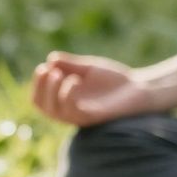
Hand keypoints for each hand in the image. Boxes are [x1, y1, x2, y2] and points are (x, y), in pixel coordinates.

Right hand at [32, 52, 158, 126]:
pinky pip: (72, 111)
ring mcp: (79, 115)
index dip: (37, 84)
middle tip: (47, 70)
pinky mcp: (91, 118)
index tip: (43, 66)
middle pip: (41, 105)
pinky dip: (68, 95)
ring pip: (54, 110)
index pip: (40, 98)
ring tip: (58, 73)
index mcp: (64, 100)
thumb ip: (71, 64)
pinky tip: (75, 80)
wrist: (139, 87)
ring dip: (52, 90)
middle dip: (40, 87)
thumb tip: (50, 58)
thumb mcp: (89, 68)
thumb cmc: (113, 80)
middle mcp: (68, 110)